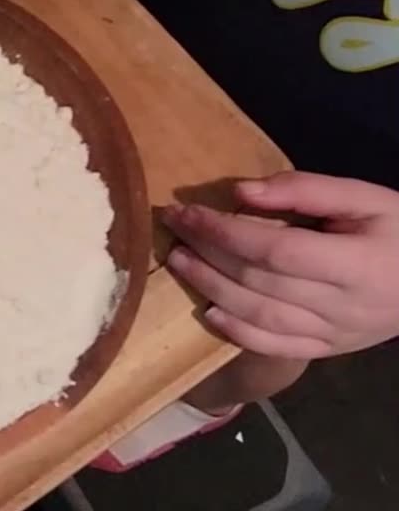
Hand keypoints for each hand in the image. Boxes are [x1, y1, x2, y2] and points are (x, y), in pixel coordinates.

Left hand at [164, 171, 398, 358]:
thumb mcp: (367, 197)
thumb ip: (306, 189)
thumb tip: (243, 192)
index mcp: (356, 263)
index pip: (274, 249)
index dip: (223, 231)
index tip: (186, 211)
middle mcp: (343, 305)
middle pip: (259, 281)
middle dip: (207, 253)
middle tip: (173, 228)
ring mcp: (335, 334)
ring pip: (260, 317)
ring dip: (211, 289)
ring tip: (179, 262)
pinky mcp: (328, 350)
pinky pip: (276, 347)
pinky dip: (237, 333)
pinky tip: (209, 312)